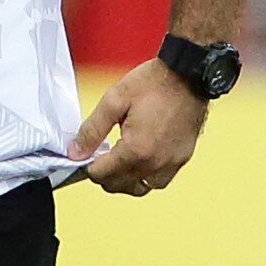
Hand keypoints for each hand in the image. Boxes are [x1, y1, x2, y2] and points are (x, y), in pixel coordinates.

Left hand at [70, 58, 207, 196]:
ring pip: (140, 188)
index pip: (102, 175)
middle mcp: (156, 163)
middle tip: (96, 155)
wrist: (188, 76)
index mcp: (137, 150)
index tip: (83, 154)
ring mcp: (172, 163)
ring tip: (114, 159)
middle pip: (119, 186)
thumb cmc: (153, 84)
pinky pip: (158, 181)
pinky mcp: (182, 159)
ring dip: (123, 180)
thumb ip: (92, 129)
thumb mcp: (113, 101)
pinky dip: (143, 177)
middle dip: (102, 174)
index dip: (87, 165)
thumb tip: (76, 152)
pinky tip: (135, 160)